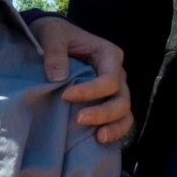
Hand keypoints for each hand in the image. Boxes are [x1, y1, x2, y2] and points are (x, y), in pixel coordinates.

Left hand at [31, 17, 133, 144]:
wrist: (51, 39)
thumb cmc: (54, 34)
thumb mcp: (51, 34)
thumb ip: (54, 52)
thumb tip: (58, 77)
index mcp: (108, 55)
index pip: (110, 79)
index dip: (91, 91)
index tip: (65, 96)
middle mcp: (117, 74)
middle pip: (122, 99)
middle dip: (104, 113)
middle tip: (79, 119)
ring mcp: (114, 90)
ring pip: (125, 113)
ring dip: (114, 127)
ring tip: (98, 138)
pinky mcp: (106, 102)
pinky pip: (118, 121)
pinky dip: (113, 132)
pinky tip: (98, 142)